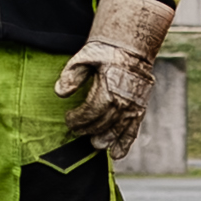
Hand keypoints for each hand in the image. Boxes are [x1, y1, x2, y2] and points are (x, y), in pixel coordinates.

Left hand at [55, 0, 175, 155]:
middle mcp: (122, 102)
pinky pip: (133, 130)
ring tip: (95, 145)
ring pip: (117, 130)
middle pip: (102, 123)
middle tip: (76, 132)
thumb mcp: (85, 56)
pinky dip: (125, 143)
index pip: (90, 113)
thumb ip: (72, 74)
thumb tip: (60, 93)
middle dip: (88, 130)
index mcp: (108, 90)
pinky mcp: (140, 108)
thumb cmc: (106, 51)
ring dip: (105, 139)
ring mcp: (133, 107)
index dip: (77, 119)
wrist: (131, 47)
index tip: (68, 120)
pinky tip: (117, 154)